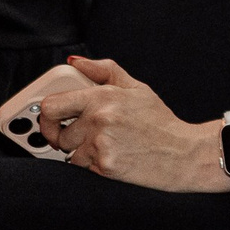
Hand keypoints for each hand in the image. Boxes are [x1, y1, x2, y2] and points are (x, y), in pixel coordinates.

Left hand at [38, 56, 227, 192]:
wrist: (183, 154)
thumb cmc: (160, 122)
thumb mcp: (136, 88)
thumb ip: (103, 71)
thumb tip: (75, 62)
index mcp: (103, 96)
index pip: (52, 105)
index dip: (46, 114)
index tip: (52, 118)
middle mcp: (99, 119)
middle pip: (57, 133)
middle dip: (65, 136)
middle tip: (79, 136)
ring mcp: (101, 144)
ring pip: (69, 153)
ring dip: (81, 152)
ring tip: (107, 146)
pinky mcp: (105, 166)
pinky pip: (82, 168)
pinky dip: (93, 165)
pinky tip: (114, 157)